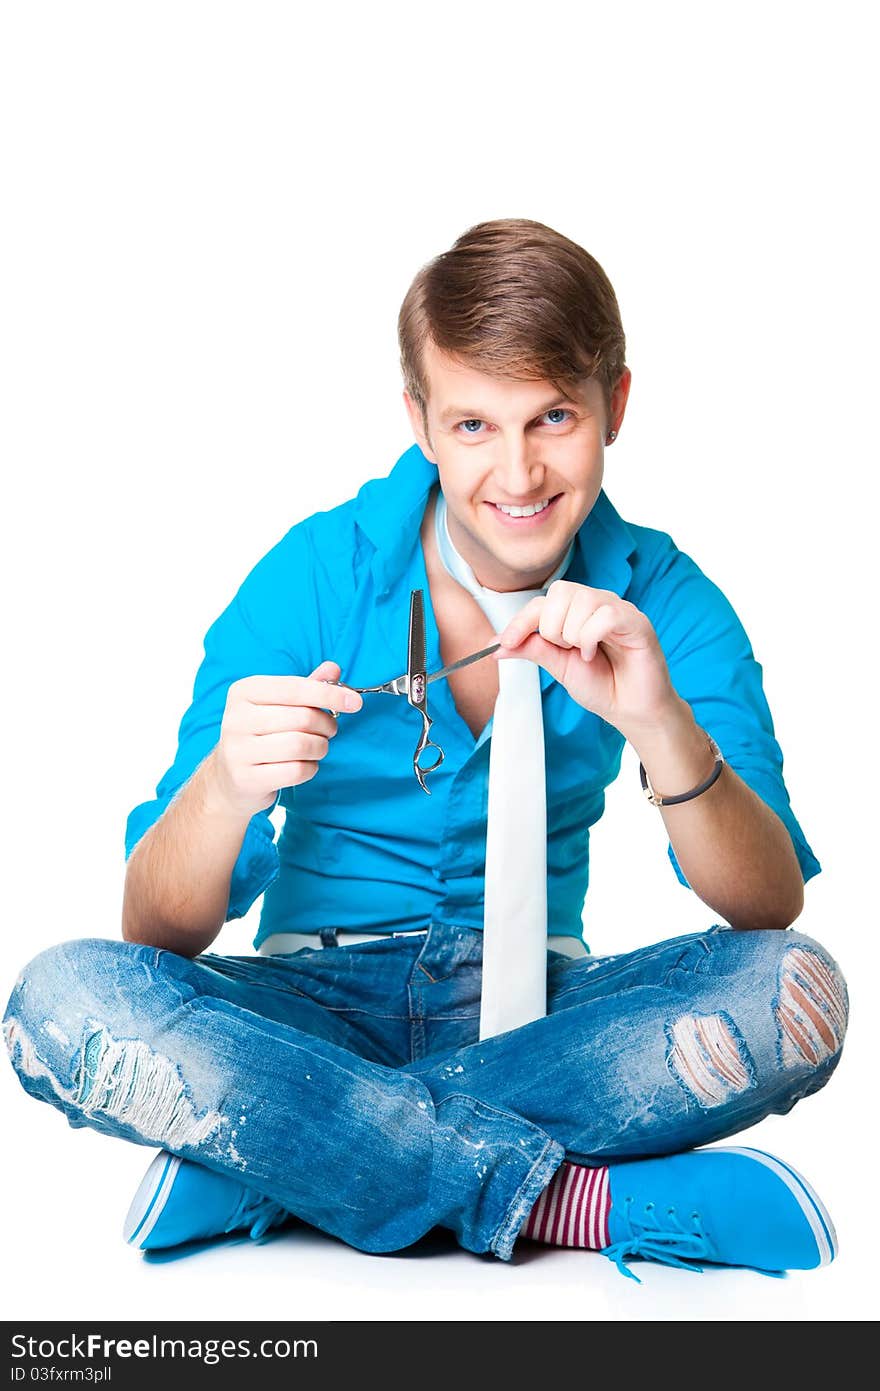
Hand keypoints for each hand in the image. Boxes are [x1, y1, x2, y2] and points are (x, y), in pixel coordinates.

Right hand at [209, 659, 362, 816]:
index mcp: (244, 691)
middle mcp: (236, 718)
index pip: (296, 687)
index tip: (355, 702)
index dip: (330, 694)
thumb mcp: (279, 704)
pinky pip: (295, 771)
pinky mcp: (246, 778)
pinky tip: (304, 765)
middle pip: (302, 718)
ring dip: (320, 748)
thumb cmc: (261, 734)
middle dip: (326, 725)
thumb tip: (334, 668)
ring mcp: (238, 750)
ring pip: (300, 746)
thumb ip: (307, 686)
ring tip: (317, 747)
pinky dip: (310, 769)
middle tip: (329, 730)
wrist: (229, 777)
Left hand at [494, 580, 677, 737]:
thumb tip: (495, 645)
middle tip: (566, 650)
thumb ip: (532, 649)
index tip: (507, 643)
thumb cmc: (601, 686)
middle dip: (552, 628)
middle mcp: (597, 604)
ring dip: (573, 634)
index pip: (542, 601)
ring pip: (582, 600)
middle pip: (560, 592)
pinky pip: (605, 615)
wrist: (630, 710)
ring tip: (584, 654)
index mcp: (577, 612)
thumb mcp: (558, 667)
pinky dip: (592, 638)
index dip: (521, 620)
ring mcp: (618, 609)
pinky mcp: (637, 622)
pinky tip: (596, 654)